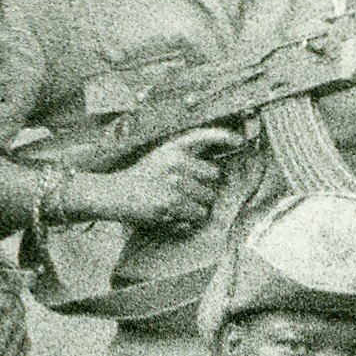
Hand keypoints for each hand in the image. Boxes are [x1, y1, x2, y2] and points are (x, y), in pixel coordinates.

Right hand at [97, 127, 237, 232]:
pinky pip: (197, 215)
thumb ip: (187, 156)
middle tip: (187, 191)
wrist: (116, 194)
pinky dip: (190, 219)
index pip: (205, 136)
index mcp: (172, 148)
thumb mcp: (161, 156)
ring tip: (179, 204)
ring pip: (208, 199)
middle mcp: (175, 163)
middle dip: (205, 186)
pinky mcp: (170, 206)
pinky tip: (175, 214)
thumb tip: (219, 170)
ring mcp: (173, 185)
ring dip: (198, 205)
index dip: (225, 136)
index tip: (239, 140)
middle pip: (214, 177)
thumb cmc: (143, 177)